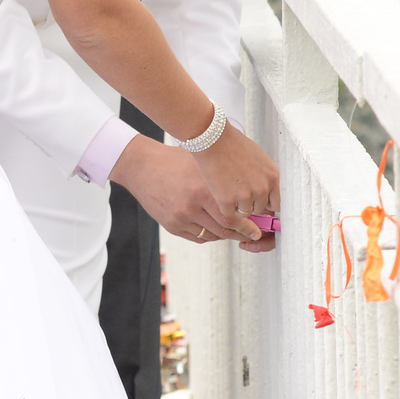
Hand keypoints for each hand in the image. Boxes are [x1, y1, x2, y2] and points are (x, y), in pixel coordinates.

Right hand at [114, 137, 273, 247]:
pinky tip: (215, 227)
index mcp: (202, 189)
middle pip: (223, 229)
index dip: (247, 226)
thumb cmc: (176, 161)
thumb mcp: (202, 164)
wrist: (142, 168)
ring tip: (235, 230)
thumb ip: (223, 181)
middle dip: (240, 234)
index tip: (257, 230)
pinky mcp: (171, 226)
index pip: (231, 216)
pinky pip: (197, 237)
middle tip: (252, 235)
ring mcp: (180, 218)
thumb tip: (249, 197)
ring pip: (211, 235)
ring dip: (225, 235)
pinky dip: (209, 235)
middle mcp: (191, 206)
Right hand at [192, 123, 278, 237]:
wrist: (213, 139)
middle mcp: (262, 188)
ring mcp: (245, 196)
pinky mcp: (227, 201)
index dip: (265, 204)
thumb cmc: (234, 144)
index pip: (276, 203)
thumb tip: (266, 195)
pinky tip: (219, 191)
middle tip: (237, 191)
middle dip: (250, 203)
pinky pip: (228, 213)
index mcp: (272, 177)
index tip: (257, 202)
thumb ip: (264, 177)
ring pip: (244, 212)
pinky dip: (223, 206)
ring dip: (236, 205)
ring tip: (228, 188)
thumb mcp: (259, 159)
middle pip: (259, 209)